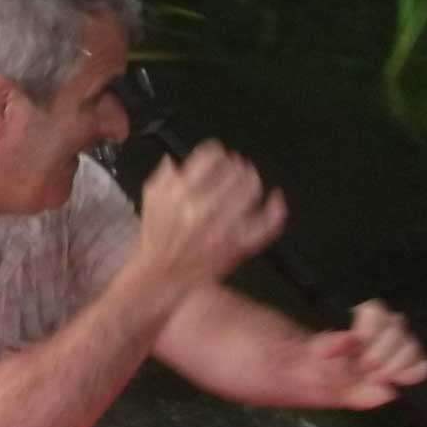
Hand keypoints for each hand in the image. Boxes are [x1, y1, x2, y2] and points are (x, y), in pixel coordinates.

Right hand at [134, 139, 286, 286]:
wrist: (164, 275)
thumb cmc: (157, 236)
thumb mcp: (152, 199)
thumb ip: (164, 174)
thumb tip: (176, 158)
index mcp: (180, 195)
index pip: (209, 159)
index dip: (216, 152)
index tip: (218, 154)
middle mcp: (203, 210)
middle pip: (234, 172)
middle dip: (235, 164)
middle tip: (234, 165)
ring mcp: (224, 228)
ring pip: (251, 191)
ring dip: (252, 178)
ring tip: (248, 177)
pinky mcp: (238, 245)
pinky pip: (265, 225)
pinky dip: (275, 209)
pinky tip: (275, 197)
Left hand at [297, 300, 426, 408]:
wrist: (328, 386)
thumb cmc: (321, 365)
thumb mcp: (316, 356)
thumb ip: (329, 345)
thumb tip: (349, 339)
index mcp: (363, 319)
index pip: (375, 312)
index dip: (369, 330)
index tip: (357, 348)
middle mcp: (386, 328)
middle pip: (396, 331)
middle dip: (379, 355)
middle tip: (363, 370)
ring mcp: (402, 346)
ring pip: (412, 347)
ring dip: (394, 367)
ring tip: (376, 378)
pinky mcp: (413, 366)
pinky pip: (425, 364)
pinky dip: (415, 373)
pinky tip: (400, 380)